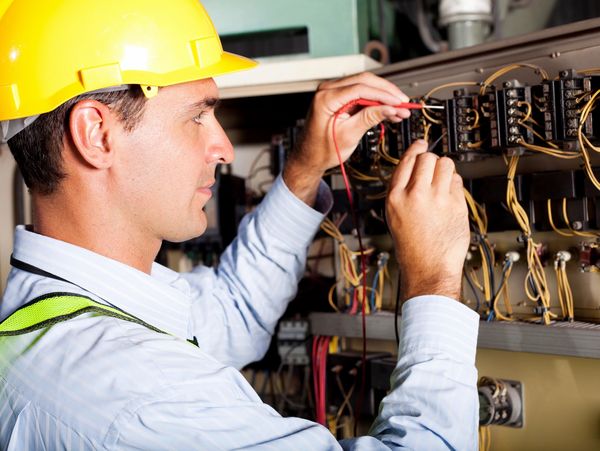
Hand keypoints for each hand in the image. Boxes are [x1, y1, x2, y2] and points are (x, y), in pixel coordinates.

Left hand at [283, 72, 410, 204]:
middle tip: (404, 103)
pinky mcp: (339, 97)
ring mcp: (333, 92)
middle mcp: (327, 89)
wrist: (310, 157)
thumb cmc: (322, 150)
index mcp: (326, 98)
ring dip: (384, 96)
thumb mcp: (349, 135)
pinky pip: (361, 93)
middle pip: (365, 81)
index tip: (400, 102)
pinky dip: (376, 101)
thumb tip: (391, 108)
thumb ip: (370, 118)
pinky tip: (389, 110)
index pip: (360, 88)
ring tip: (400, 110)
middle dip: (387, 92)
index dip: (384, 94)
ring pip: (365, 85)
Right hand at [386, 141, 469, 300]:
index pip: (406, 161)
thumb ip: (402, 190)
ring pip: (446, 164)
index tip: (420, 143)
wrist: (429, 267)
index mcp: (395, 197)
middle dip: (431, 160)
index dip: (415, 148)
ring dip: (445, 168)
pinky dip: (455, 184)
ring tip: (442, 181)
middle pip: (427, 157)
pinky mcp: (456, 205)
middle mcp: (415, 195)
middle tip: (433, 168)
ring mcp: (437, 199)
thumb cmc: (412, 246)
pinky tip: (449, 196)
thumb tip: (415, 167)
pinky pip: (458, 181)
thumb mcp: (395, 216)